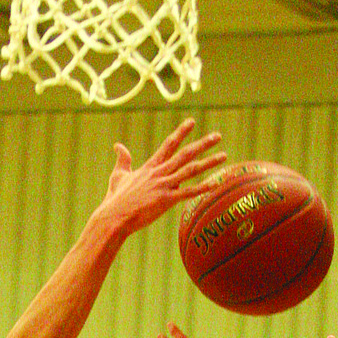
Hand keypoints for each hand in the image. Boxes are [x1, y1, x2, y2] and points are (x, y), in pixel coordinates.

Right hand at [101, 121, 226, 232]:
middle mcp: (160, 173)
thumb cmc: (115, 199)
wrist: (114, 216)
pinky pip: (188, 193)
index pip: (169, 144)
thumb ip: (122, 159)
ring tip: (224, 155)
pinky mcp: (166, 200)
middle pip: (185, 154)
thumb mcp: (118, 175)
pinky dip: (202, 188)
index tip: (192, 122)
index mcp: (150, 167)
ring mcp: (164, 186)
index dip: (181, 132)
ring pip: (191, 170)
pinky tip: (215, 183)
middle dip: (203, 144)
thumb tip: (118, 145)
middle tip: (218, 136)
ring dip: (209, 162)